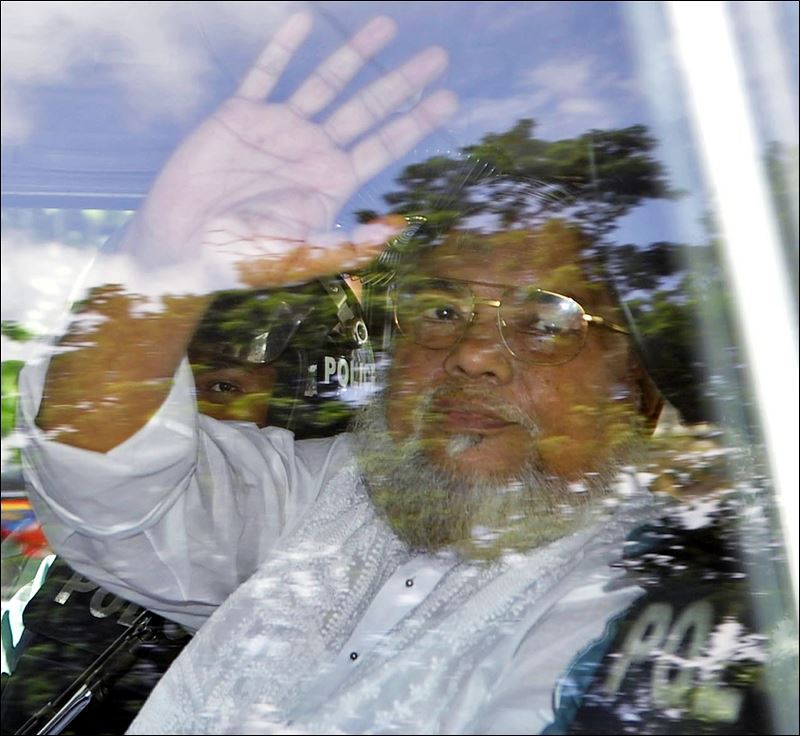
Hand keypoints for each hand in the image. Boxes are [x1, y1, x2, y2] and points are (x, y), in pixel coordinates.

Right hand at [125, 13, 456, 286]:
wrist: (181, 247)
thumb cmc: (242, 261)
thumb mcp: (298, 255)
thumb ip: (345, 244)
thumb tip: (394, 232)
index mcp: (331, 183)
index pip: (383, 146)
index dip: (416, 121)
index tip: (448, 96)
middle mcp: (312, 152)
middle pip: (367, 109)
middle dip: (401, 83)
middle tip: (437, 57)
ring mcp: (278, 129)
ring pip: (325, 84)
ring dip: (354, 55)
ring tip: (387, 26)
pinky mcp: (239, 115)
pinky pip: (266, 72)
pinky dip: (285, 48)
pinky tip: (307, 21)